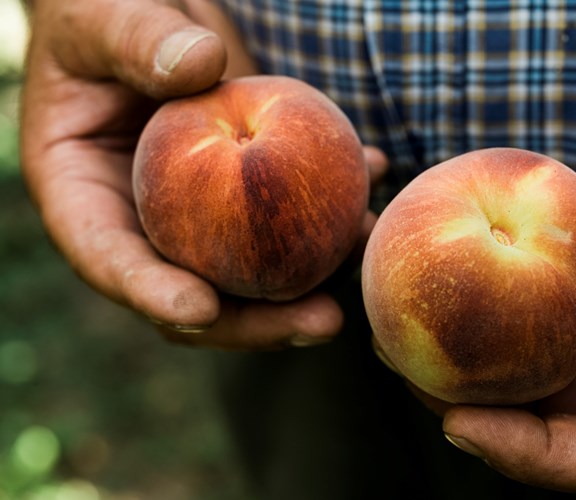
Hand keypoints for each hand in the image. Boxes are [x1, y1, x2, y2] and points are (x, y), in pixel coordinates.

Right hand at [20, 0, 385, 348]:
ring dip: (314, 274)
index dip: (153, 294)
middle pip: (196, 290)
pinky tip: (375, 171)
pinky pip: (288, 211)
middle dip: (258, 320)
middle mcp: (144, 219)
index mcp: (83, 196)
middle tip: (322, 323)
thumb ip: (137, 40)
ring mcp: (199, 210)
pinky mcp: (245, 188)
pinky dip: (332, 202)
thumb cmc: (100, 11)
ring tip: (365, 253)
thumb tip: (199, 68)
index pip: (110, 260)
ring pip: (253, 266)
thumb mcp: (101, 17)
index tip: (202, 309)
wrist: (148, 10)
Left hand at [440, 104, 575, 494]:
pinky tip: (449, 268)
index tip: (461, 425)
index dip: (535, 459)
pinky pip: (541, 310)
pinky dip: (494, 302)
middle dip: (476, 409)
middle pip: (555, 423)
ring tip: (401, 322)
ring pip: (539, 369)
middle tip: (404, 365)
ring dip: (470, 358)